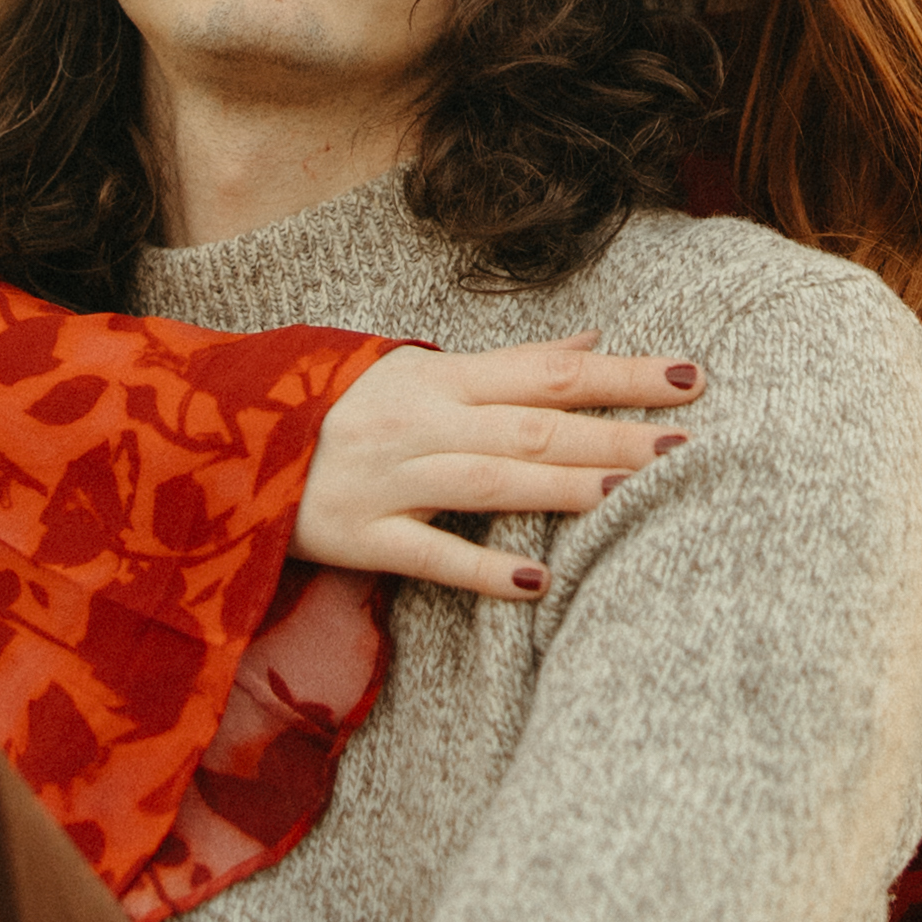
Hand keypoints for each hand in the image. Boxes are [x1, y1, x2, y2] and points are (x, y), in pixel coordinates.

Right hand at [291, 332, 703, 599]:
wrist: (230, 446)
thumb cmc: (343, 409)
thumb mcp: (419, 372)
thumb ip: (509, 365)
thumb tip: (591, 341)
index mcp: (440, 378)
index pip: (548, 371)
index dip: (620, 373)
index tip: (691, 377)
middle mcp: (421, 421)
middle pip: (532, 425)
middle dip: (612, 433)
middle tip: (686, 444)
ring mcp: (391, 479)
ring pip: (490, 480)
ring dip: (562, 486)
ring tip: (632, 492)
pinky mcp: (360, 537)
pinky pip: (429, 553)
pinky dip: (483, 567)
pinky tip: (538, 580)